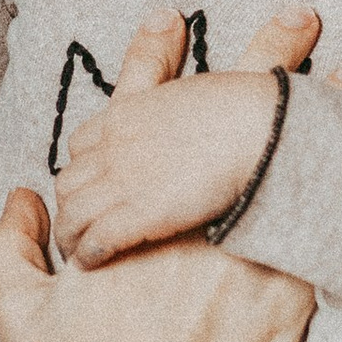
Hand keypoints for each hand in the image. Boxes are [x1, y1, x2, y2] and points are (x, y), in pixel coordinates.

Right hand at [0, 185, 311, 341]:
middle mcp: (198, 237)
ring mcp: (251, 267)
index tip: (150, 236)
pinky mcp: (289, 306)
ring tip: (222, 281)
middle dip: (200, 218)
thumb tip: (24, 199)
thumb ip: (10, 245)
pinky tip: (253, 302)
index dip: (153, 208)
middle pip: (209, 200)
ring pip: (256, 225)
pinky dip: (280, 271)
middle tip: (187, 263)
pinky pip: (296, 263)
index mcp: (138, 226)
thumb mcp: (21, 314)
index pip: (159, 183)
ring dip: (245, 237)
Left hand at [53, 5, 341, 266]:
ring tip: (77, 249)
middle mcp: (117, 143)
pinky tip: (90, 264)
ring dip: (73, 230)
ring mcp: (120, 179)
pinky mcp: (132, 215)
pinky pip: (93, 239)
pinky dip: (86, 252)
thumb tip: (269, 78)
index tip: (94, 179)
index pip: (87, 138)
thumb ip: (225, 96)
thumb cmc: (258, 110)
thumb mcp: (234, 87)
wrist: (263, 132)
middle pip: (73, 176)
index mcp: (135, 111)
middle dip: (73, 198)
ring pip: (75, 209)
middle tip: (77, 220)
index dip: (87, 163)